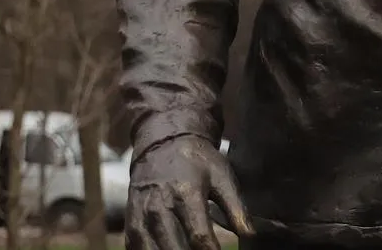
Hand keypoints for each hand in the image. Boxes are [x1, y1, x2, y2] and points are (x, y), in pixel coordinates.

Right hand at [126, 136, 250, 249]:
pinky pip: (135, 247)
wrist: (163, 142)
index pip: (199, 236)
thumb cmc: (197, 161)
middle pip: (173, 248)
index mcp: (186, 194)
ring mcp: (142, 214)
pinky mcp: (131, 221)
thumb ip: (236, 208)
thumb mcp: (222, 177)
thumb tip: (250, 235)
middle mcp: (160, 206)